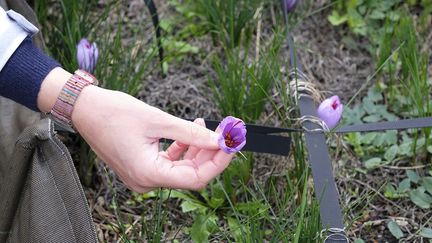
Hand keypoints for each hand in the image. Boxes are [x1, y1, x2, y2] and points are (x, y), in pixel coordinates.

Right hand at [69, 85, 233, 192]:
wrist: (84, 109)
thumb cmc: (113, 112)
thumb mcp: (158, 120)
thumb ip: (191, 134)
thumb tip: (218, 140)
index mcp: (148, 174)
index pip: (195, 178)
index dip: (217, 162)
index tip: (232, 144)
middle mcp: (145, 181)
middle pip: (190, 174)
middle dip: (210, 153)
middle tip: (225, 132)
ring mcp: (143, 175)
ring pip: (181, 168)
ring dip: (197, 149)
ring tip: (207, 126)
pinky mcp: (141, 166)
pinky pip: (169, 162)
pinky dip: (182, 148)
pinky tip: (190, 130)